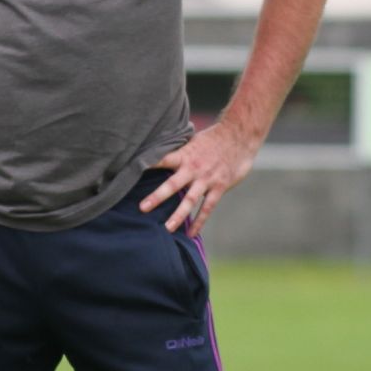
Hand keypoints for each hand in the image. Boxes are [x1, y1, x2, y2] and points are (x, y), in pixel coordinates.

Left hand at [139, 122, 258, 236]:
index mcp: (184, 155)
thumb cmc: (212, 138)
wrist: (239, 137)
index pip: (161, 159)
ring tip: (167, 229)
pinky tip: (191, 233)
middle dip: (157, 197)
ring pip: (190, 200)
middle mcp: (193, 168)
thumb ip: (177, 152)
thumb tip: (157, 153)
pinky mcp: (219, 187)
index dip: (147, 164)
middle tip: (142, 208)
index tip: (131, 171)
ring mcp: (206, 180)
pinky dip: (199, 221)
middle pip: (172, 184)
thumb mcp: (191, 141)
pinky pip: (207, 208)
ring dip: (178, 215)